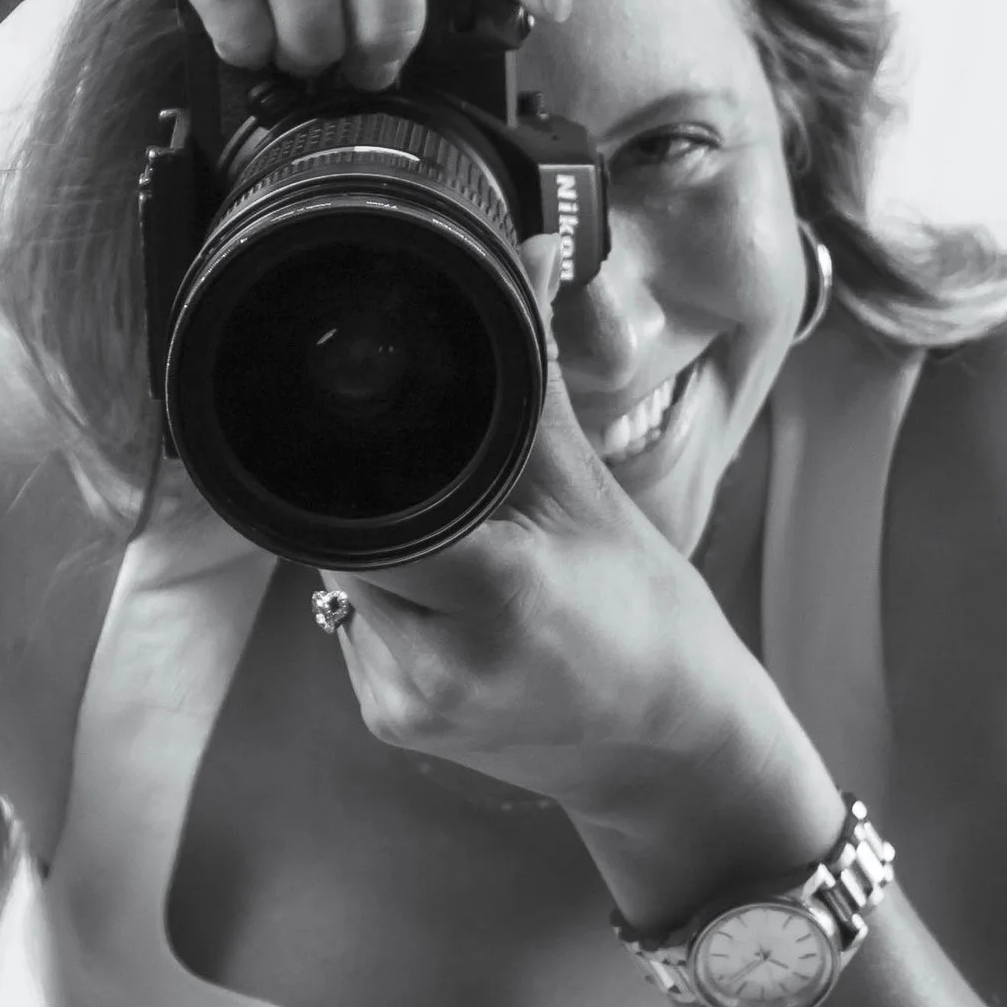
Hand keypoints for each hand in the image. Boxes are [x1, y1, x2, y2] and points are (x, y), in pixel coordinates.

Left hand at [315, 244, 778, 830]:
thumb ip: (537, 378)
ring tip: (460, 550)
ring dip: (379, 552)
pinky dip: (389, 601)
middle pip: (342, 540)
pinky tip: (451, 603)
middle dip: (377, 502)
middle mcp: (438, 663)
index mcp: (498, 598)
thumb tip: (529, 257)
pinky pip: (355, 628)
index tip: (382, 431)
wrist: (666, 750)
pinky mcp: (392, 723)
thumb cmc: (644, 616)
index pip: (369, 508)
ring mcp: (407, 704)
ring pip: (341, 584)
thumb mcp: (592, 494)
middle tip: (440, 488)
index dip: (365, 464)